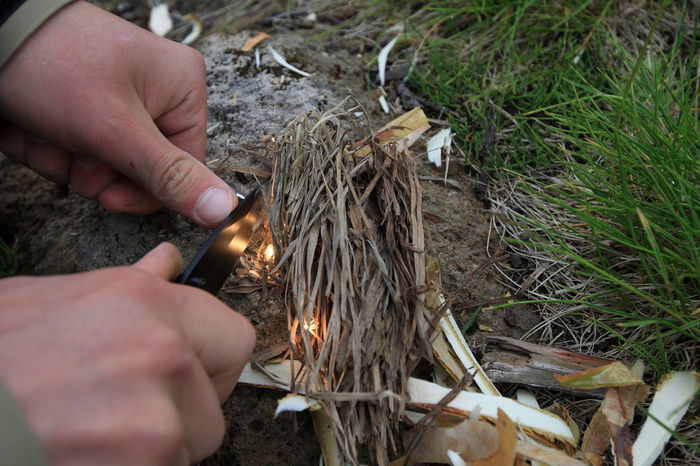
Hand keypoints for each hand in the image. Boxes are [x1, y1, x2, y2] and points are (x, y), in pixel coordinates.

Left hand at [0, 1, 235, 225]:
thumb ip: (170, 175)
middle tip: (76, 145)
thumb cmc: (52, 64)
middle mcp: (156, 98)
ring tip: (50, 128)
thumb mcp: (117, 128)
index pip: (185, 169)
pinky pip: (79, 160)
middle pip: (143, 174)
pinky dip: (53, 154)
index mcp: (182, 89)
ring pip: (105, 172)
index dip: (146, 189)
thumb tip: (223, 210)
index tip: (109, 190)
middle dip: (99, 171)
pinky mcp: (86, 116)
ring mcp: (119, 107)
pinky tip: (37, 128)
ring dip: (70, 163)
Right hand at [0, 243, 254, 464]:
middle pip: (216, 402)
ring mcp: (156, 422)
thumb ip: (127, 286)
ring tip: (91, 434)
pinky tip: (86, 455)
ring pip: (190, 447)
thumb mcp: (48, 301)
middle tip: (127, 411)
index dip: (213, 361)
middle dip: (183, 411)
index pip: (235, 339)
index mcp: (145, 304)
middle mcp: (163, 356)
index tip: (193, 372)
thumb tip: (169, 265)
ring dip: (153, 448)